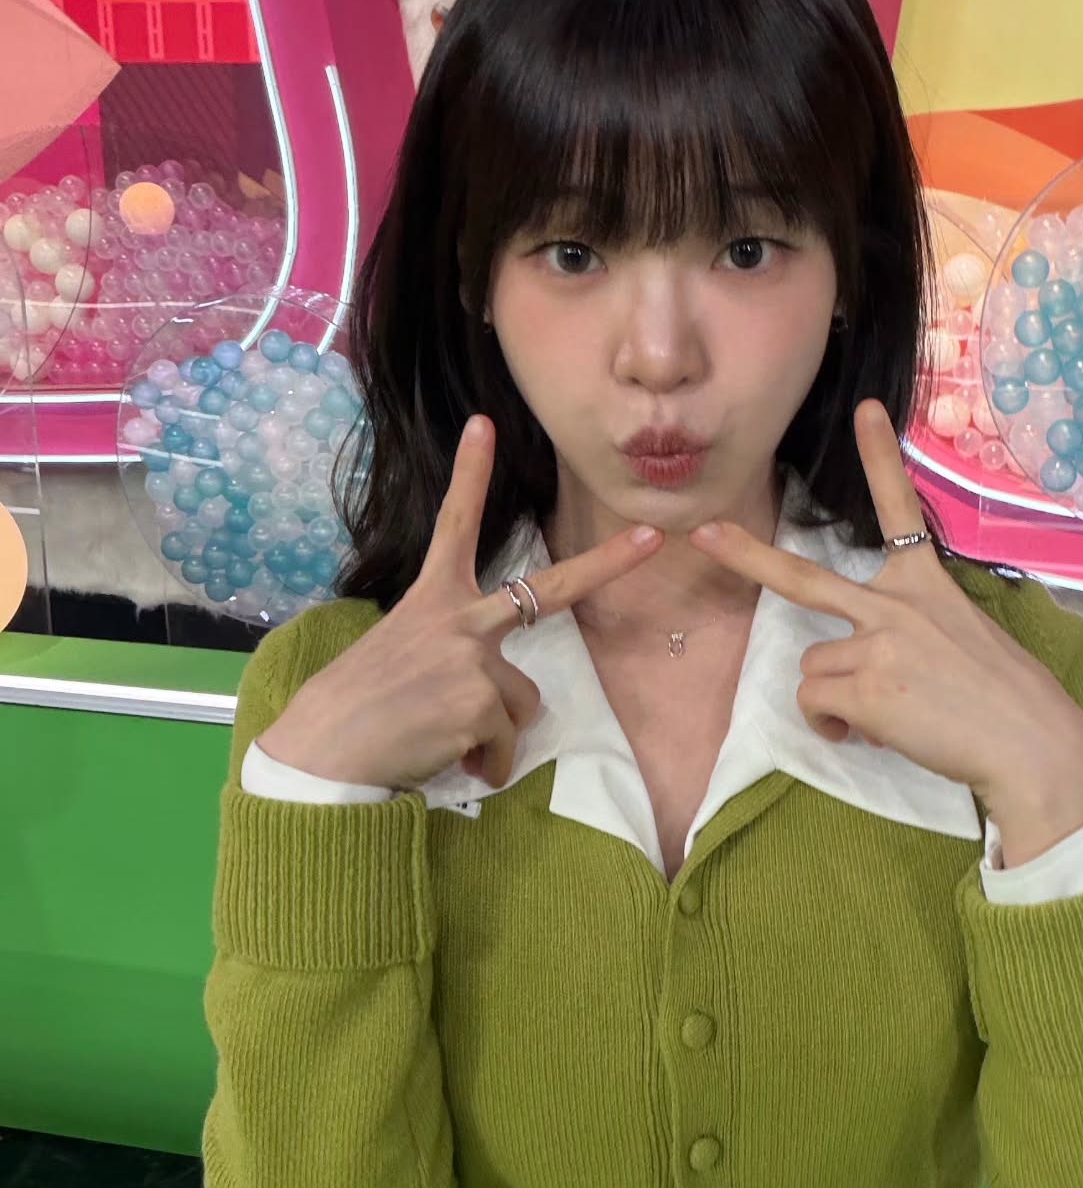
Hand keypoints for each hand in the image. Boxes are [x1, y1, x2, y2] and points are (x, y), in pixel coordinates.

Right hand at [258, 415, 663, 791]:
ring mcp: (475, 657)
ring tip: (441, 735)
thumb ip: (454, 654)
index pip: (453, 525)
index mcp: (431, 597)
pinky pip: (506, 743)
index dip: (470, 474)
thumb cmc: (356, 707)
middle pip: (549, 590)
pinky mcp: (482, 703)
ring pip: (523, 701)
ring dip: (492, 731)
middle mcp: (459, 617)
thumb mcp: (402, 656)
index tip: (484, 424)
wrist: (323, 752)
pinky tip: (446, 758)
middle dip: (608, 564)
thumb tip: (492, 698)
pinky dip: (485, 763)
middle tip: (655, 539)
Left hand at [688, 400, 1082, 866]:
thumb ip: (908, 635)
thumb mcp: (963, 638)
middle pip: (802, 578)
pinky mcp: (865, 687)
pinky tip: (878, 734)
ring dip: (837, 698)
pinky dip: (837, 726)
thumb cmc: (1006, 698)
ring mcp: (877, 642)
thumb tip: (869, 676)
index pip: (899, 509)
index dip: (880, 457)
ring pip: (813, 667)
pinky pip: (817, 703)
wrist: (1032, 740)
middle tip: (701, 534)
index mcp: (926, 583)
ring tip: (889, 715)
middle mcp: (895, 603)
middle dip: (745, 556)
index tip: (866, 410)